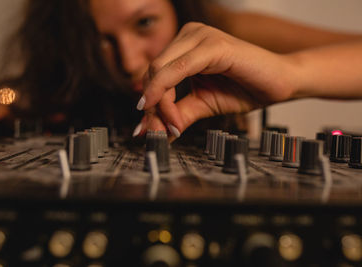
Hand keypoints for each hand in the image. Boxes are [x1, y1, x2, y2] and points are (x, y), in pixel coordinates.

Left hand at [136, 22, 296, 138]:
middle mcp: (190, 35)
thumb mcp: (202, 104)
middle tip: (157, 132)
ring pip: (160, 71)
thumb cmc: (246, 88)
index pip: (154, 74)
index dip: (150, 104)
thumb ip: (176, 113)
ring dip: (159, 105)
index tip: (150, 130)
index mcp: (185, 45)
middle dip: (151, 107)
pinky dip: (170, 98)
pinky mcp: (214, 45)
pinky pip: (179, 70)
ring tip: (171, 128)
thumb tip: (151, 130)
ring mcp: (201, 36)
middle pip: (152, 72)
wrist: (282, 83)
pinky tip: (175, 120)